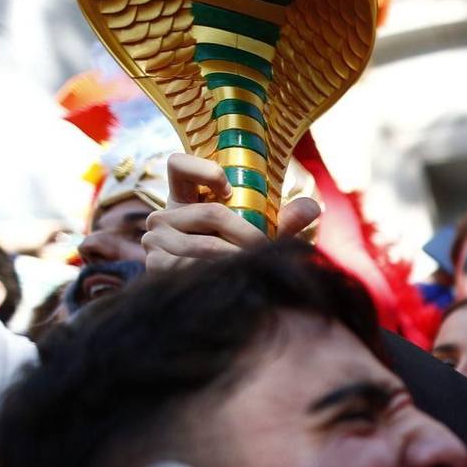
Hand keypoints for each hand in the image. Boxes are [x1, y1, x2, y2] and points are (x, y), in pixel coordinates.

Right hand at [143, 153, 322, 273]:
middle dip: (248, 233)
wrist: (206, 302)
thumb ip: (284, 222)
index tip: (229, 189)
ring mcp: (155, 240)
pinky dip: (223, 275)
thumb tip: (312, 207)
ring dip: (241, 259)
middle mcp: (163, 215)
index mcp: (183, 198)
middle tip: (268, 251)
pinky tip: (234, 283)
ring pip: (209, 244)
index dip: (203, 170)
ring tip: (257, 270)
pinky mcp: (155, 265)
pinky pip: (197, 267)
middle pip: (211, 212)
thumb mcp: (257, 236)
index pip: (178, 165)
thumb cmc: (235, 259)